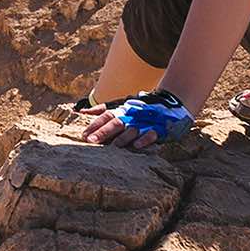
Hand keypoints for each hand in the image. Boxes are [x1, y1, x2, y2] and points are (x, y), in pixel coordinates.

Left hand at [76, 91, 192, 149]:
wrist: (167, 103)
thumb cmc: (138, 108)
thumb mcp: (120, 105)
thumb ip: (101, 109)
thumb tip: (82, 112)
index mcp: (121, 110)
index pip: (105, 116)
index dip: (95, 125)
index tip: (84, 135)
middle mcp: (131, 116)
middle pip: (116, 123)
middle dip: (104, 132)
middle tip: (92, 141)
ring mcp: (144, 122)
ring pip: (132, 129)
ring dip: (122, 138)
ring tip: (113, 147)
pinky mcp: (158, 128)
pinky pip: (151, 134)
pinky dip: (144, 140)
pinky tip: (137, 146)